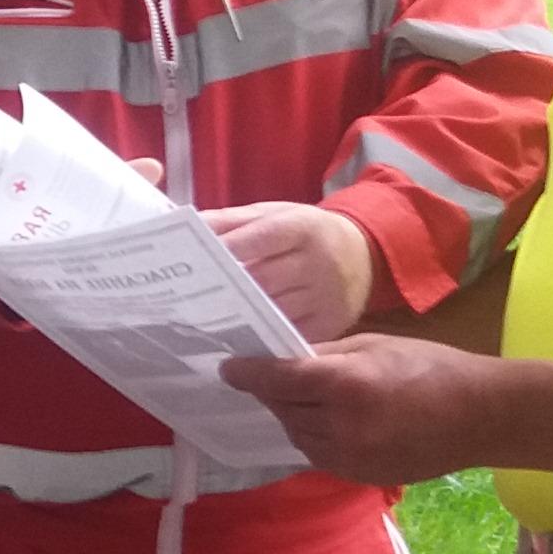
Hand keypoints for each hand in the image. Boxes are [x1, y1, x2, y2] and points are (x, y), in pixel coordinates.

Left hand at [205, 203, 380, 340]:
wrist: (363, 256)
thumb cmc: (306, 233)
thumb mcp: (275, 215)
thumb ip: (232, 220)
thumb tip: (190, 226)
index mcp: (304, 227)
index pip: (262, 237)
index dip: (230, 248)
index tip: (196, 259)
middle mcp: (319, 262)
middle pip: (266, 280)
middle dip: (228, 289)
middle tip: (189, 298)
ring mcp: (327, 297)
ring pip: (275, 312)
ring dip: (241, 317)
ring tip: (205, 321)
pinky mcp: (331, 325)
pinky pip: (290, 335)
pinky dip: (263, 337)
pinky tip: (237, 338)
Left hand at [226, 336, 496, 485]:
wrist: (481, 417)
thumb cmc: (432, 368)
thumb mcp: (375, 345)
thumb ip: (327, 355)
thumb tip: (287, 359)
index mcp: (345, 385)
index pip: (278, 380)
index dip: (248, 373)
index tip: (228, 369)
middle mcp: (341, 425)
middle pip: (284, 409)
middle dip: (272, 393)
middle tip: (267, 376)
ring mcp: (350, 457)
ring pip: (297, 436)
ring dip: (292, 416)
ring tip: (301, 398)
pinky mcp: (360, 476)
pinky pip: (318, 455)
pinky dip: (312, 437)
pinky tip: (325, 421)